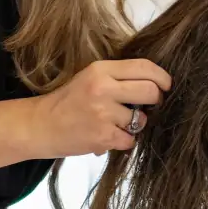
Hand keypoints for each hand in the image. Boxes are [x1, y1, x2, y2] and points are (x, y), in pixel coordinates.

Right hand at [26, 59, 171, 156]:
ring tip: (116, 124)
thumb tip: (155, 84)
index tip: (166, 85)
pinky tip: (108, 136)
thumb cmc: (68, 101)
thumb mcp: (90, 78)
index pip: (143, 67)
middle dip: (155, 101)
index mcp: (101, 70)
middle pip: (150, 91)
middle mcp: (102, 88)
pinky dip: (123, 141)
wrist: (40, 125)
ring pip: (141, 120)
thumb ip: (118, 77)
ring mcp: (102, 113)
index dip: (162, 77)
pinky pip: (129, 140)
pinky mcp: (102, 136)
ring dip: (134, 125)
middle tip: (147, 107)